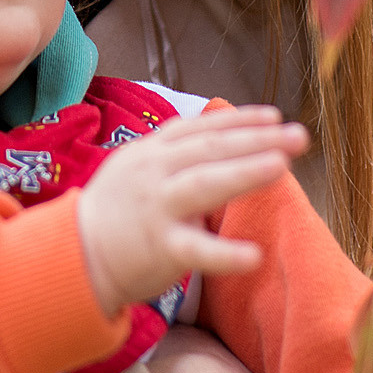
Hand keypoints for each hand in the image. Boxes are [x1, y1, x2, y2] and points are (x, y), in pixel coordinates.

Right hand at [77, 105, 308, 315]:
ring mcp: (156, 210)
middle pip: (210, 149)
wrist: (73, 257)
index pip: (200, 128)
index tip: (275, 115)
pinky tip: (255, 255)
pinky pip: (196, 250)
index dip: (238, 120)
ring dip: (245, 172)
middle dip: (257, 139)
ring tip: (282, 165)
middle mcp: (154, 174)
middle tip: (299, 135)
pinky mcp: (159, 249)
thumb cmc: (114, 213)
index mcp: (151, 152)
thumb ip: (174, 153)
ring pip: (204, 184)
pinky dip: (225, 253)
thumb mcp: (136, 168)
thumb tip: (222, 136)